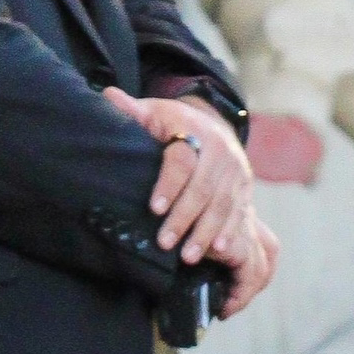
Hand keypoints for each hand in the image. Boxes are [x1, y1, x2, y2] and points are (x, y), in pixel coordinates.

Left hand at [101, 87, 275, 315]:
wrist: (214, 125)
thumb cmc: (174, 124)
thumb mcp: (153, 112)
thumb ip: (132, 111)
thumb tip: (108, 96)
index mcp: (196, 130)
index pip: (183, 160)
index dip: (169, 185)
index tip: (154, 208)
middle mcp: (222, 151)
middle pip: (204, 189)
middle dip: (184, 219)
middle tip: (165, 242)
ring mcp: (237, 171)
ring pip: (222, 206)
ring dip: (206, 233)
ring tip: (189, 257)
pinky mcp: (245, 188)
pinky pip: (239, 214)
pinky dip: (229, 234)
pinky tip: (218, 252)